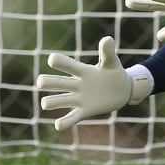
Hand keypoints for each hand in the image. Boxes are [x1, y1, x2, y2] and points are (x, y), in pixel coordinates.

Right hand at [36, 36, 150, 130]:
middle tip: (42, 81)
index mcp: (82, 71)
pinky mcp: (85, 111)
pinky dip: (65, 122)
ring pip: (59, 100)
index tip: (52, 59)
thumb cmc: (114, 73)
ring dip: (52, 101)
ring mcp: (79, 98)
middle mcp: (76, 85)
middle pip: (57, 82)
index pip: (67, 65)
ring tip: (46, 103)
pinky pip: (71, 118)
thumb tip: (107, 39)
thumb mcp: (112, 63)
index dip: (59, 62)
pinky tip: (59, 125)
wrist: (122, 90)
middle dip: (47, 82)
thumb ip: (108, 52)